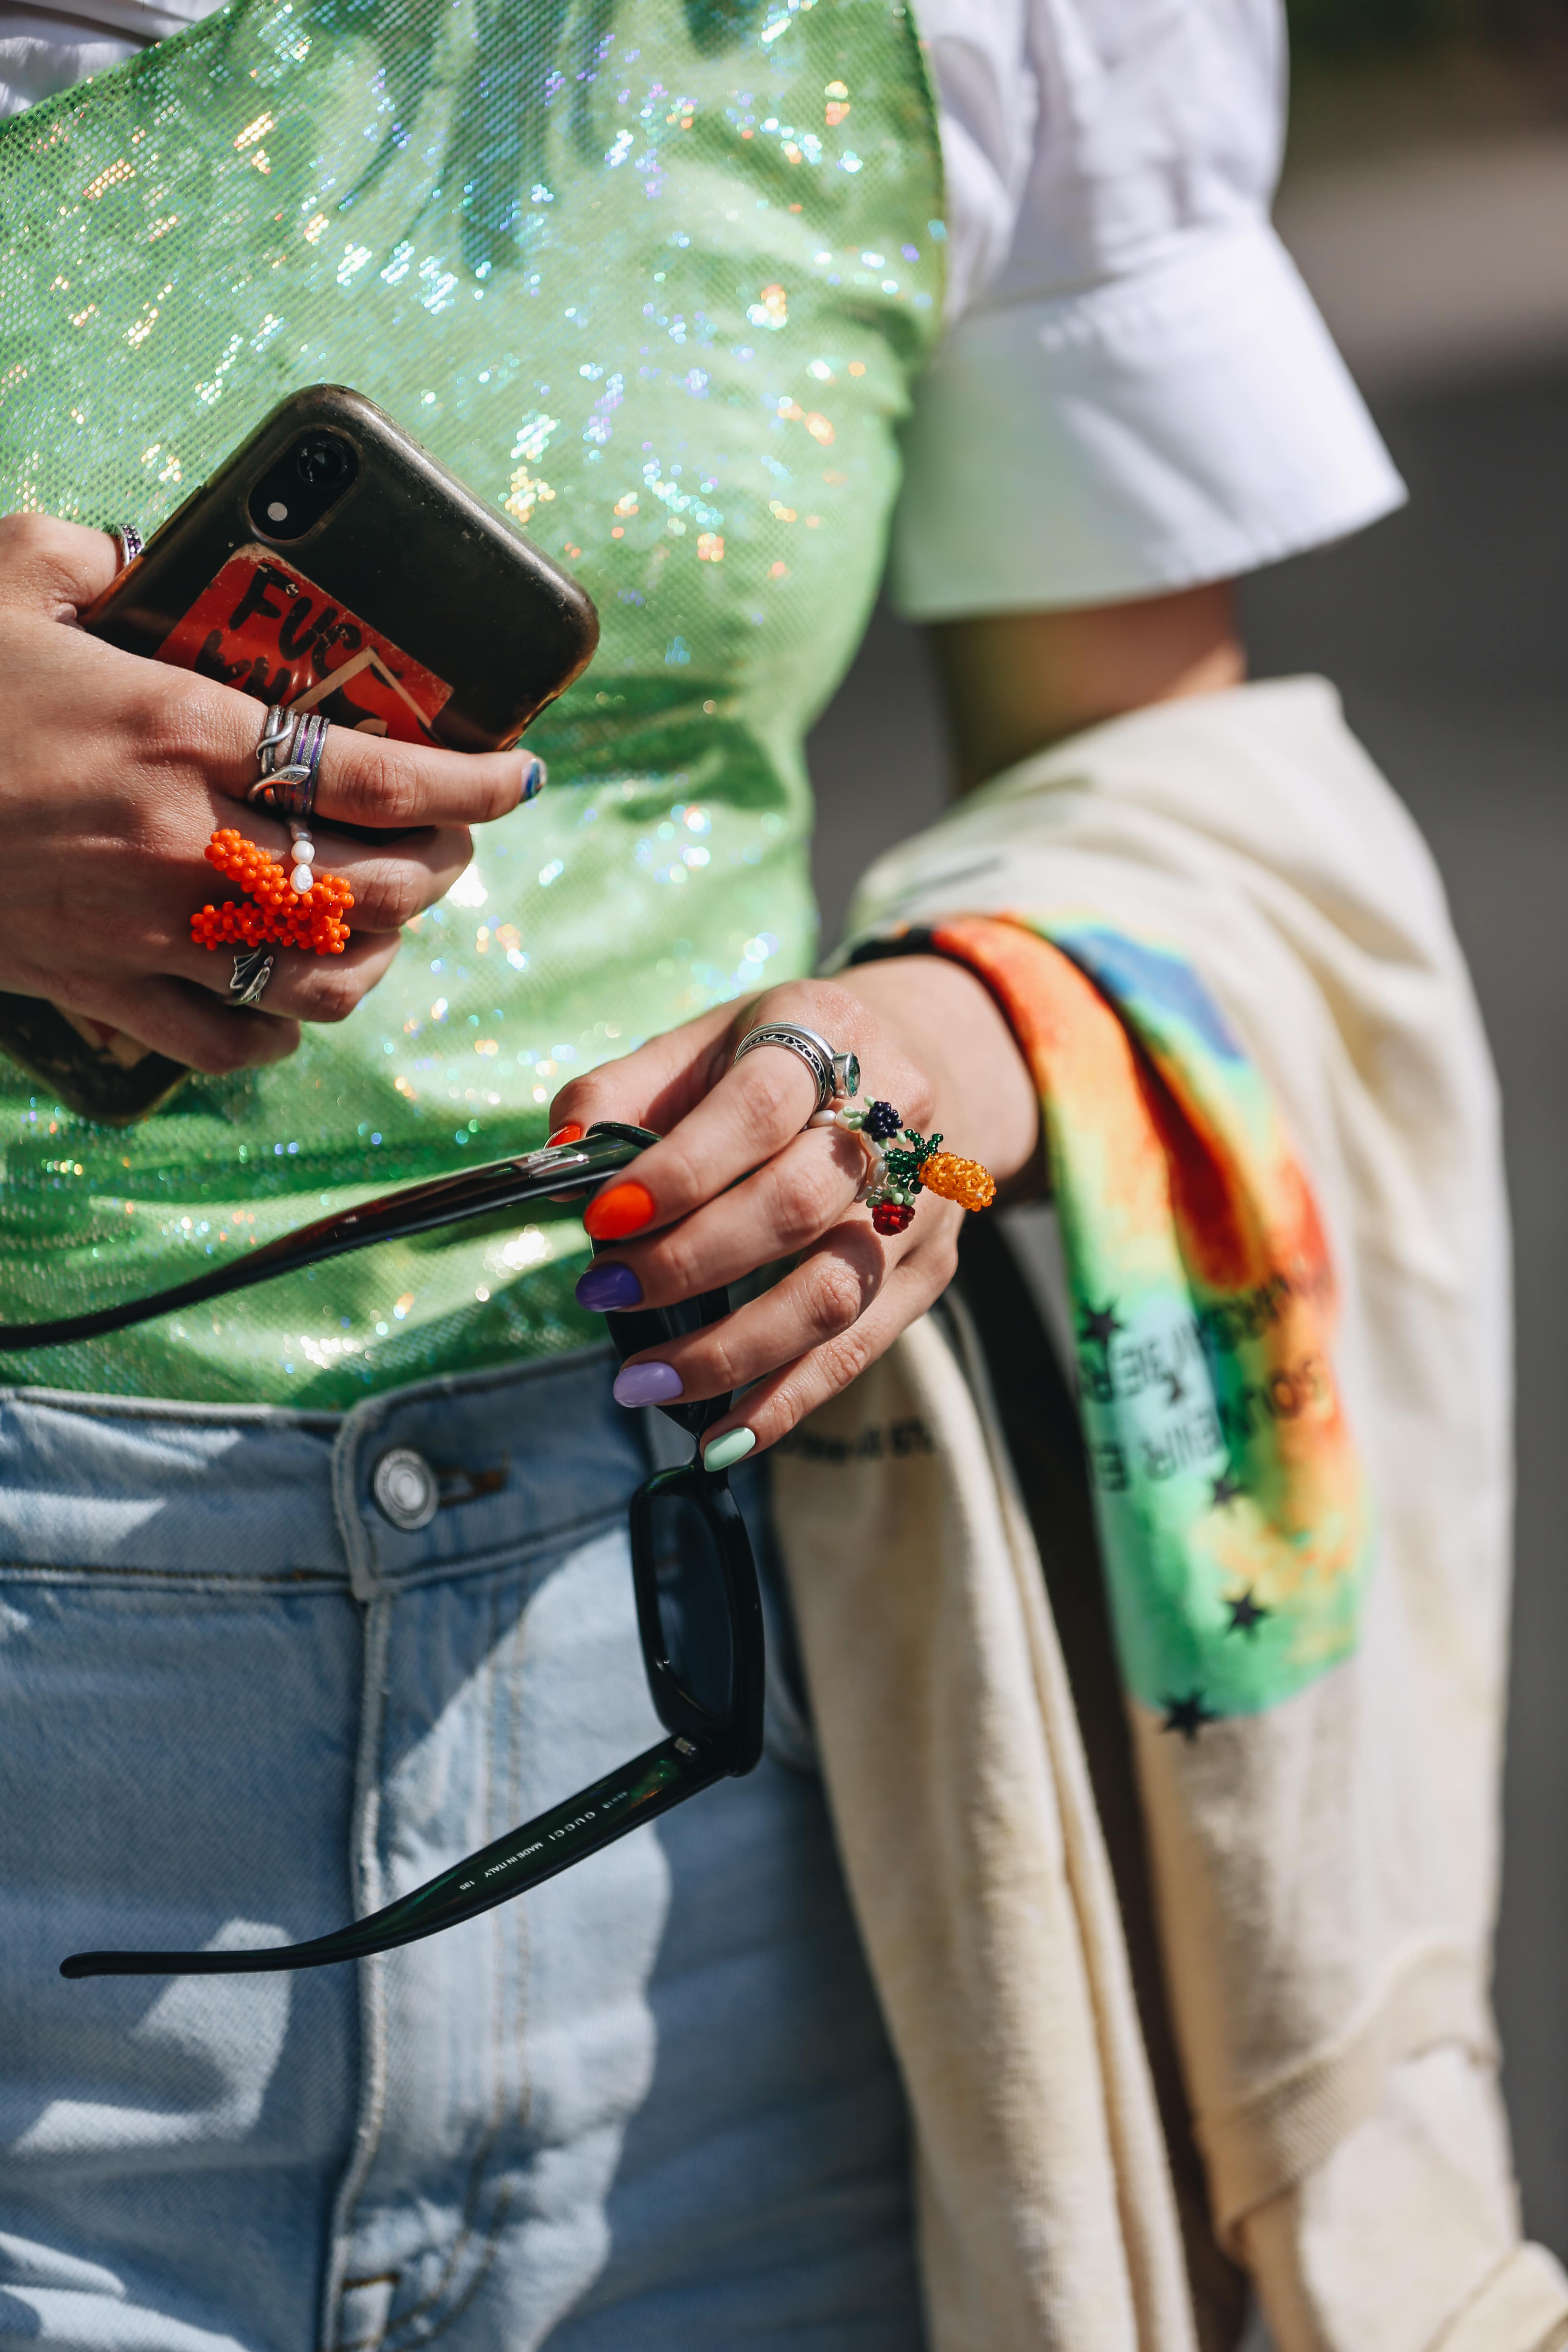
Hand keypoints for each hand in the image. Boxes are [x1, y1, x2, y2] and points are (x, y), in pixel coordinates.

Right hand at [0, 512, 531, 1072]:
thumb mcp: (3, 577)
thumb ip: (96, 559)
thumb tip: (149, 557)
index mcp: (178, 728)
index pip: (378, 771)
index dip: (472, 783)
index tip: (520, 777)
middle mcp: (183, 839)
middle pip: (376, 883)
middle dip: (442, 867)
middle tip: (451, 843)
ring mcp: (145, 926)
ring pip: (325, 974)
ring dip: (382, 951)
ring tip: (389, 916)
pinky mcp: (101, 986)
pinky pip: (230, 1039)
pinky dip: (283, 1027)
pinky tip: (297, 994)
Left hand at [548, 959, 1041, 1461]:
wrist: (916, 1059)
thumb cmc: (777, 1061)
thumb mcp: (702, 1042)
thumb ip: (621, 1091)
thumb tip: (561, 1157)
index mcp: (826, 1033)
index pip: (756, 1111)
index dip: (678, 1172)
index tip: (600, 1222)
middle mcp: (893, 1117)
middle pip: (795, 1206)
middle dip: (688, 1263)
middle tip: (601, 1295)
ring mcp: (919, 1203)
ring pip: (831, 1293)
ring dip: (729, 1351)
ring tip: (641, 1384)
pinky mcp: (928, 1271)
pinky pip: (858, 1350)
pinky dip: (786, 1402)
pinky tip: (719, 1438)